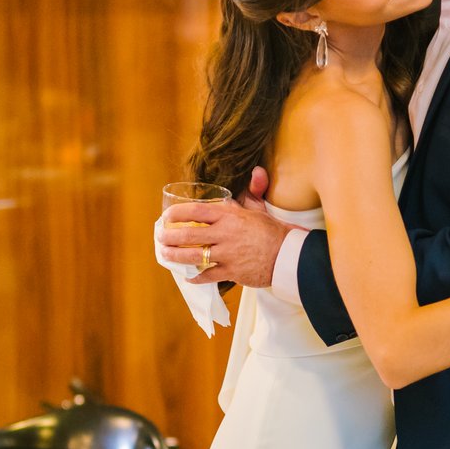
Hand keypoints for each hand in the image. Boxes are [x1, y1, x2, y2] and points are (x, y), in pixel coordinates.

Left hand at [159, 167, 286, 287]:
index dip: (177, 214)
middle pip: (189, 234)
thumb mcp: (260, 209)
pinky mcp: (233, 272)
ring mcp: (228, 254)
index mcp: (229, 216)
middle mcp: (225, 234)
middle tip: (160, 238)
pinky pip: (209, 275)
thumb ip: (252, 192)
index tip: (167, 217)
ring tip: (165, 255)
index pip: (196, 211)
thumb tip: (257, 171)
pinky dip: (196, 277)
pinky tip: (188, 277)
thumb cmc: (273, 231)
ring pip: (194, 256)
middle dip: (170, 237)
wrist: (289, 256)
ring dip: (176, 256)